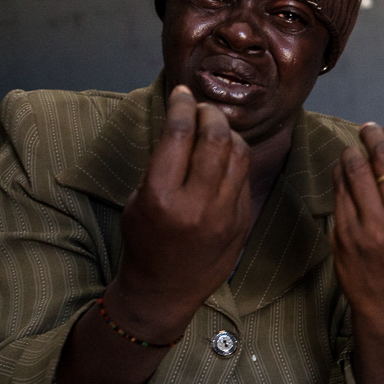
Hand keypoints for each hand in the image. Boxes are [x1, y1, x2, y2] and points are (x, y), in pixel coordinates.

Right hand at [111, 85, 251, 337]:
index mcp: (161, 197)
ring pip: (238, 153)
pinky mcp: (242, 221)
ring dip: (227, 132)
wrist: (165, 291)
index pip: (178, 132)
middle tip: (201, 108)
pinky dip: (235, 158)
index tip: (181, 92)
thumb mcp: (139, 199)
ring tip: (214, 129)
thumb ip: (163, 163)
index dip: (181, 103)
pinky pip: (244, 176)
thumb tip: (186, 122)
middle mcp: (196, 205)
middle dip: (209, 112)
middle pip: (215, 137)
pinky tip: (223, 157)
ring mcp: (224, 215)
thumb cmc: (144, 241)